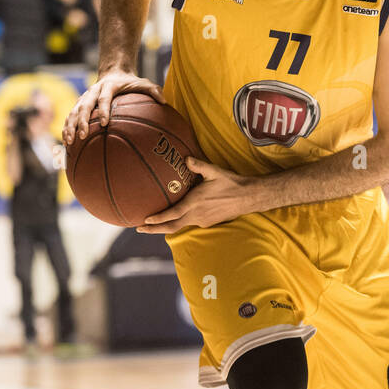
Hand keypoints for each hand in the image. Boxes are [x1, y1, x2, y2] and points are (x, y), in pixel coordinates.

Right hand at [62, 69, 164, 144]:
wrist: (114, 72)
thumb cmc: (131, 82)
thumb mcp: (143, 82)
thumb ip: (153, 90)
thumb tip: (164, 101)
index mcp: (108, 86)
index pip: (103, 99)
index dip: (103, 110)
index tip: (104, 123)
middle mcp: (93, 91)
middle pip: (84, 106)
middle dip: (82, 121)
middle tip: (82, 135)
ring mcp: (84, 97)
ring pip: (74, 112)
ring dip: (70, 126)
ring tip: (69, 142)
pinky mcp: (79, 103)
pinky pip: (71, 116)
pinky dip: (67, 127)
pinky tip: (67, 141)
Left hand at [137, 158, 253, 233]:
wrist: (248, 197)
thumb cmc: (231, 183)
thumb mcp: (215, 171)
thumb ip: (199, 166)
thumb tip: (186, 158)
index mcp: (195, 202)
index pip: (172, 214)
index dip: (158, 219)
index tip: (145, 221)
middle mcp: (197, 215)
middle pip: (172, 227)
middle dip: (154, 229)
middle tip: (140, 228)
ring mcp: (202, 221)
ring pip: (180, 226)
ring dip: (166, 226)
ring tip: (154, 224)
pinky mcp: (208, 223)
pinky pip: (190, 223)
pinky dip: (180, 222)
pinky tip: (177, 217)